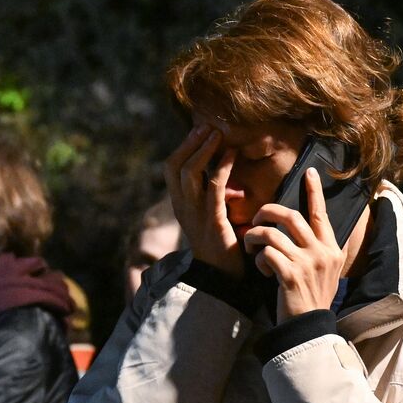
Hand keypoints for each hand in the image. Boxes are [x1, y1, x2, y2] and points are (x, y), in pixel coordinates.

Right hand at [165, 125, 241, 276]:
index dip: (182, 147)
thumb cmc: (219, 243)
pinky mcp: (213, 221)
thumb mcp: (207, 215)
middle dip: (190, 143)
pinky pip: (214, 188)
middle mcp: (182, 207)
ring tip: (217, 133)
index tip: (198, 131)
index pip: (171, 169)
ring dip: (204, 149)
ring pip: (190, 173)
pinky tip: (232, 155)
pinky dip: (222, 168)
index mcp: (179, 205)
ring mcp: (195, 214)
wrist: (221, 276)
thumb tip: (215, 170)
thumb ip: (206, 195)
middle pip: (175, 166)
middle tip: (206, 126)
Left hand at [242, 168, 344, 319]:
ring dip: (254, 237)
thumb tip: (304, 226)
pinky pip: (266, 253)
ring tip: (251, 247)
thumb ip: (317, 248)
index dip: (313, 192)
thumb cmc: (310, 297)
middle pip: (290, 216)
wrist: (307, 327)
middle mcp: (322, 252)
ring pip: (271, 234)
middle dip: (267, 212)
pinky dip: (258, 259)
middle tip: (256, 219)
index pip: (320, 213)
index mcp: (331, 248)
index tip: (309, 172)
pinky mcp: (290, 275)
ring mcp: (307, 263)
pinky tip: (262, 269)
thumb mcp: (324, 270)